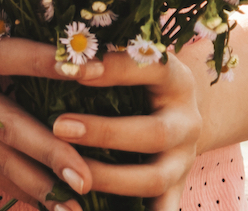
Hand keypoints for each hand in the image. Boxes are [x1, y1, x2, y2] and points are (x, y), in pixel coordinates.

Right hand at [0, 0, 99, 208]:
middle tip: (87, 175)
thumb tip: (8, 1)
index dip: (47, 63)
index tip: (90, 71)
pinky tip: (38, 200)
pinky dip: (6, 183)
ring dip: (33, 182)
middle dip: (47, 152)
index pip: (1, 56)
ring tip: (73, 207)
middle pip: (1, 126)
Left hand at [47, 38, 206, 210]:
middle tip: (59, 127)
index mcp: (177, 80)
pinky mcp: (177, 188)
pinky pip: (163, 210)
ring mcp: (184, 160)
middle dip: (105, 133)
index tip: (74, 70)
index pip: (152, 69)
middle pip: (155, 133)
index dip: (115, 69)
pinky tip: (94, 210)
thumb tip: (63, 53)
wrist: (180, 110)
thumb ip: (107, 56)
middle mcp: (187, 121)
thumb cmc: (140, 77)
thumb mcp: (135, 59)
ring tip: (70, 173)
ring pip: (155, 178)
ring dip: (110, 178)